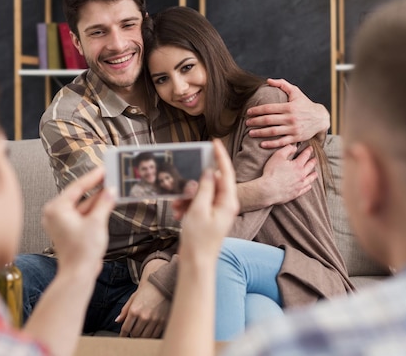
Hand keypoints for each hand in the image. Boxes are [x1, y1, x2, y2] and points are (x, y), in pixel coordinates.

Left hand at [41, 167, 113, 277]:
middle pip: (78, 195)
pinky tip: (106, 204)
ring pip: (81, 206)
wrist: (78, 274)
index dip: (93, 177)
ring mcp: (61, 222)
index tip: (104, 169)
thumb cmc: (82, 251)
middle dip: (96, 188)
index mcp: (56, 209)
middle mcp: (55, 214)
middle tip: (109, 177)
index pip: (77, 187)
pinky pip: (81, 215)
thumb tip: (111, 190)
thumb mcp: (97, 222)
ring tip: (112, 190)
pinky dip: (93, 210)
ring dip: (97, 200)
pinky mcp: (68, 230)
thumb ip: (104, 203)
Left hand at [117, 280, 170, 337]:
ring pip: (145, 337)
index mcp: (134, 310)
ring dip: (141, 337)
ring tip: (141, 334)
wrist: (162, 285)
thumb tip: (117, 321)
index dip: (123, 334)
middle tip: (133, 333)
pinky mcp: (163, 322)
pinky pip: (155, 335)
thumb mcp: (133, 298)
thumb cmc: (146, 291)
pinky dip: (150, 336)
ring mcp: (154, 320)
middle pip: (135, 334)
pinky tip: (149, 333)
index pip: (126, 328)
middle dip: (132, 335)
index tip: (123, 336)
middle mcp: (144, 316)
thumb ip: (125, 310)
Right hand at [176, 140, 238, 256]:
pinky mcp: (209, 216)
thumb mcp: (198, 210)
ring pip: (201, 192)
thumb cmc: (199, 239)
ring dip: (187, 196)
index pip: (226, 172)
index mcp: (228, 201)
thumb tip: (209, 172)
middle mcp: (225, 204)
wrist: (196, 262)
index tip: (214, 142)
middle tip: (181, 189)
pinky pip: (197, 203)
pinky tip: (178, 213)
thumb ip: (205, 188)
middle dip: (193, 184)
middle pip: (211, 182)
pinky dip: (187, 205)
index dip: (220, 156)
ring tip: (177, 207)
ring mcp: (217, 210)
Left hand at [246, 78, 329, 147]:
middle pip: (268, 120)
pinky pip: (281, 142)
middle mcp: (290, 118)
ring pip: (273, 132)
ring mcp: (293, 129)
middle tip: (246, 122)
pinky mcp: (296, 137)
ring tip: (250, 133)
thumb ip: (282, 84)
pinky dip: (271, 144)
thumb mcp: (296, 92)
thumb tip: (268, 80)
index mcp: (289, 107)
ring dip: (260, 133)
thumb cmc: (305, 104)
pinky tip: (262, 144)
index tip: (248, 112)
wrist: (320, 118)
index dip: (257, 110)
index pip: (268, 108)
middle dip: (255, 121)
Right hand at [261, 144, 317, 204]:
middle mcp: (301, 175)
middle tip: (315, 159)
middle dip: (313, 162)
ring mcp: (300, 185)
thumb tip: (294, 147)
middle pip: (310, 167)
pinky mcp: (296, 193)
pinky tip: (309, 186)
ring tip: (315, 173)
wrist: (269, 190)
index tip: (311, 148)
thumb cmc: (272, 172)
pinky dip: (308, 186)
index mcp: (297, 165)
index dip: (308, 151)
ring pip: (310, 179)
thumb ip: (287, 149)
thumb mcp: (278, 156)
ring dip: (313, 175)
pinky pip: (305, 189)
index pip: (305, 156)